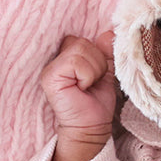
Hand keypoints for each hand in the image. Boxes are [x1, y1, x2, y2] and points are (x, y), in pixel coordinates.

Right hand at [40, 31, 116, 160]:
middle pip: (84, 42)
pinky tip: (82, 89)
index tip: (96, 74)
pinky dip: (87, 76)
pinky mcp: (50, 76)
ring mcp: (50, 67)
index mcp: (66, 56)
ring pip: (82, 49)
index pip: (84, 38)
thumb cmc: (96, 103)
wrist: (91, 128)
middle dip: (97, 62)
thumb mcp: (105, 73)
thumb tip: (109, 33)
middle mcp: (55, 59)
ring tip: (88, 86)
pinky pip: (77, 62)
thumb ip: (106, 52)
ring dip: (94, 70)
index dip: (97, 54)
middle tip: (92, 82)